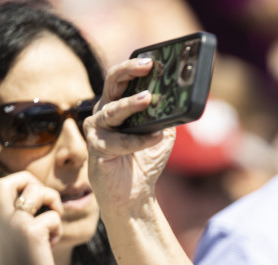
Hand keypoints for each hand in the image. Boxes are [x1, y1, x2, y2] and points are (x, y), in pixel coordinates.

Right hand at [0, 170, 63, 264]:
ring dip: (52, 201)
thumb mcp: (13, 244)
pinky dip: (57, 229)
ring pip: (35, 191)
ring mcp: (9, 224)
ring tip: (53, 222)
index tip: (30, 212)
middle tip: (43, 202)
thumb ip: (13, 224)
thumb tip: (28, 202)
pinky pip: (52, 217)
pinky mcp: (29, 233)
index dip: (15, 193)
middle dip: (29, 182)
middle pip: (6, 182)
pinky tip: (51, 246)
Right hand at [83, 57, 174, 222]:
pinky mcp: (96, 147)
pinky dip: (139, 140)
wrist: (133, 194)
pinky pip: (119, 140)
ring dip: (131, 104)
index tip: (153, 59)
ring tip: (149, 98)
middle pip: (112, 82)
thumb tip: (181, 98)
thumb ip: (168, 116)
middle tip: (147, 65)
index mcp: (119, 105)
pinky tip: (155, 138)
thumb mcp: (163, 134)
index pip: (124, 78)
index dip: (135, 66)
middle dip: (128, 70)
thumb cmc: (144, 161)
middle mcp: (105, 112)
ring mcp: (98, 129)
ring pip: (112, 110)